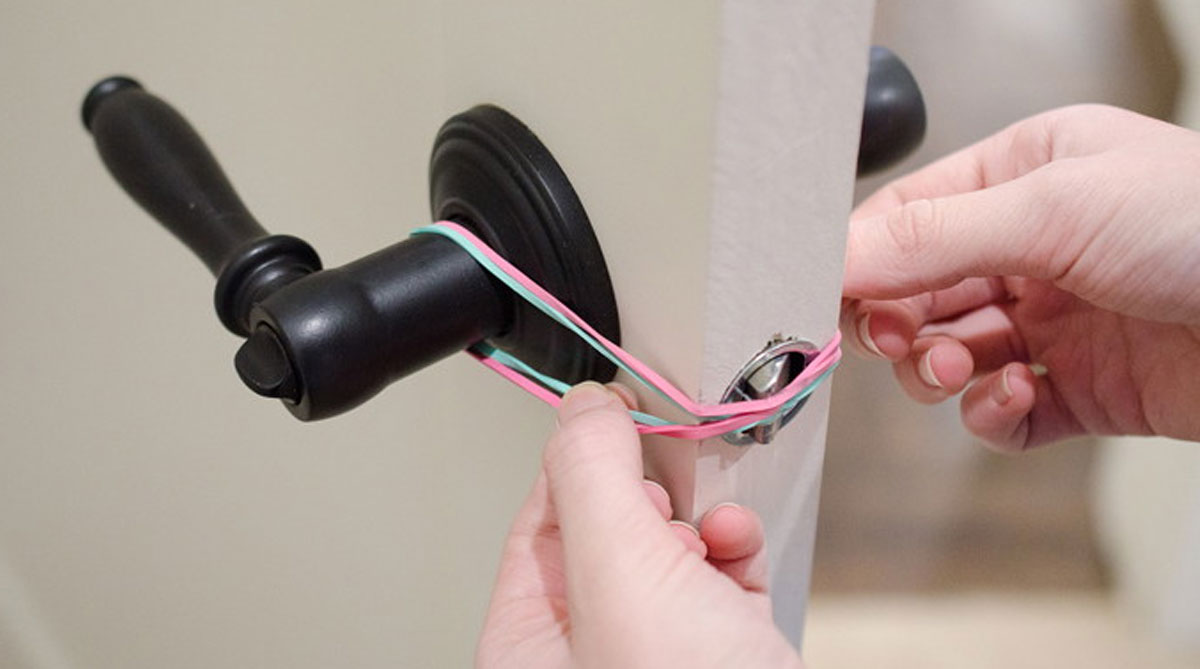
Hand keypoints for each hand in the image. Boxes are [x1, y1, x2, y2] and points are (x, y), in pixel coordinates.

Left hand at [476, 383, 802, 668]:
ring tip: (716, 528)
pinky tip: (741, 550)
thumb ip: (592, 477)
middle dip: (652, 494)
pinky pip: (718, 582)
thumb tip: (582, 406)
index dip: (579, 459)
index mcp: (530, 641)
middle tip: (675, 479)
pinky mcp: (720, 656)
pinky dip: (734, 555)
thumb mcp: (623, 576)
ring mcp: (657, 655)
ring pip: (670, 551)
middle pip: (609, 529)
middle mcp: (588, 651)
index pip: (538, 520)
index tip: (616, 413)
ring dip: (700, 522)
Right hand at [842, 104, 1199, 449]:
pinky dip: (992, 413)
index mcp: (1024, 176)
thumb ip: (933, 236)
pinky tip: (1016, 397)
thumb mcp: (1055, 209)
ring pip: (951, 357)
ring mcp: (1056, 320)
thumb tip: (833, 256)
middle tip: (907, 342)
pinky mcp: (1081, 389)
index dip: (863, 263)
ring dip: (943, 371)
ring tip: (967, 368)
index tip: (827, 301)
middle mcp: (1033, 247)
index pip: (907, 220)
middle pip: (919, 296)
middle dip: (904, 326)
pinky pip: (1002, 411)